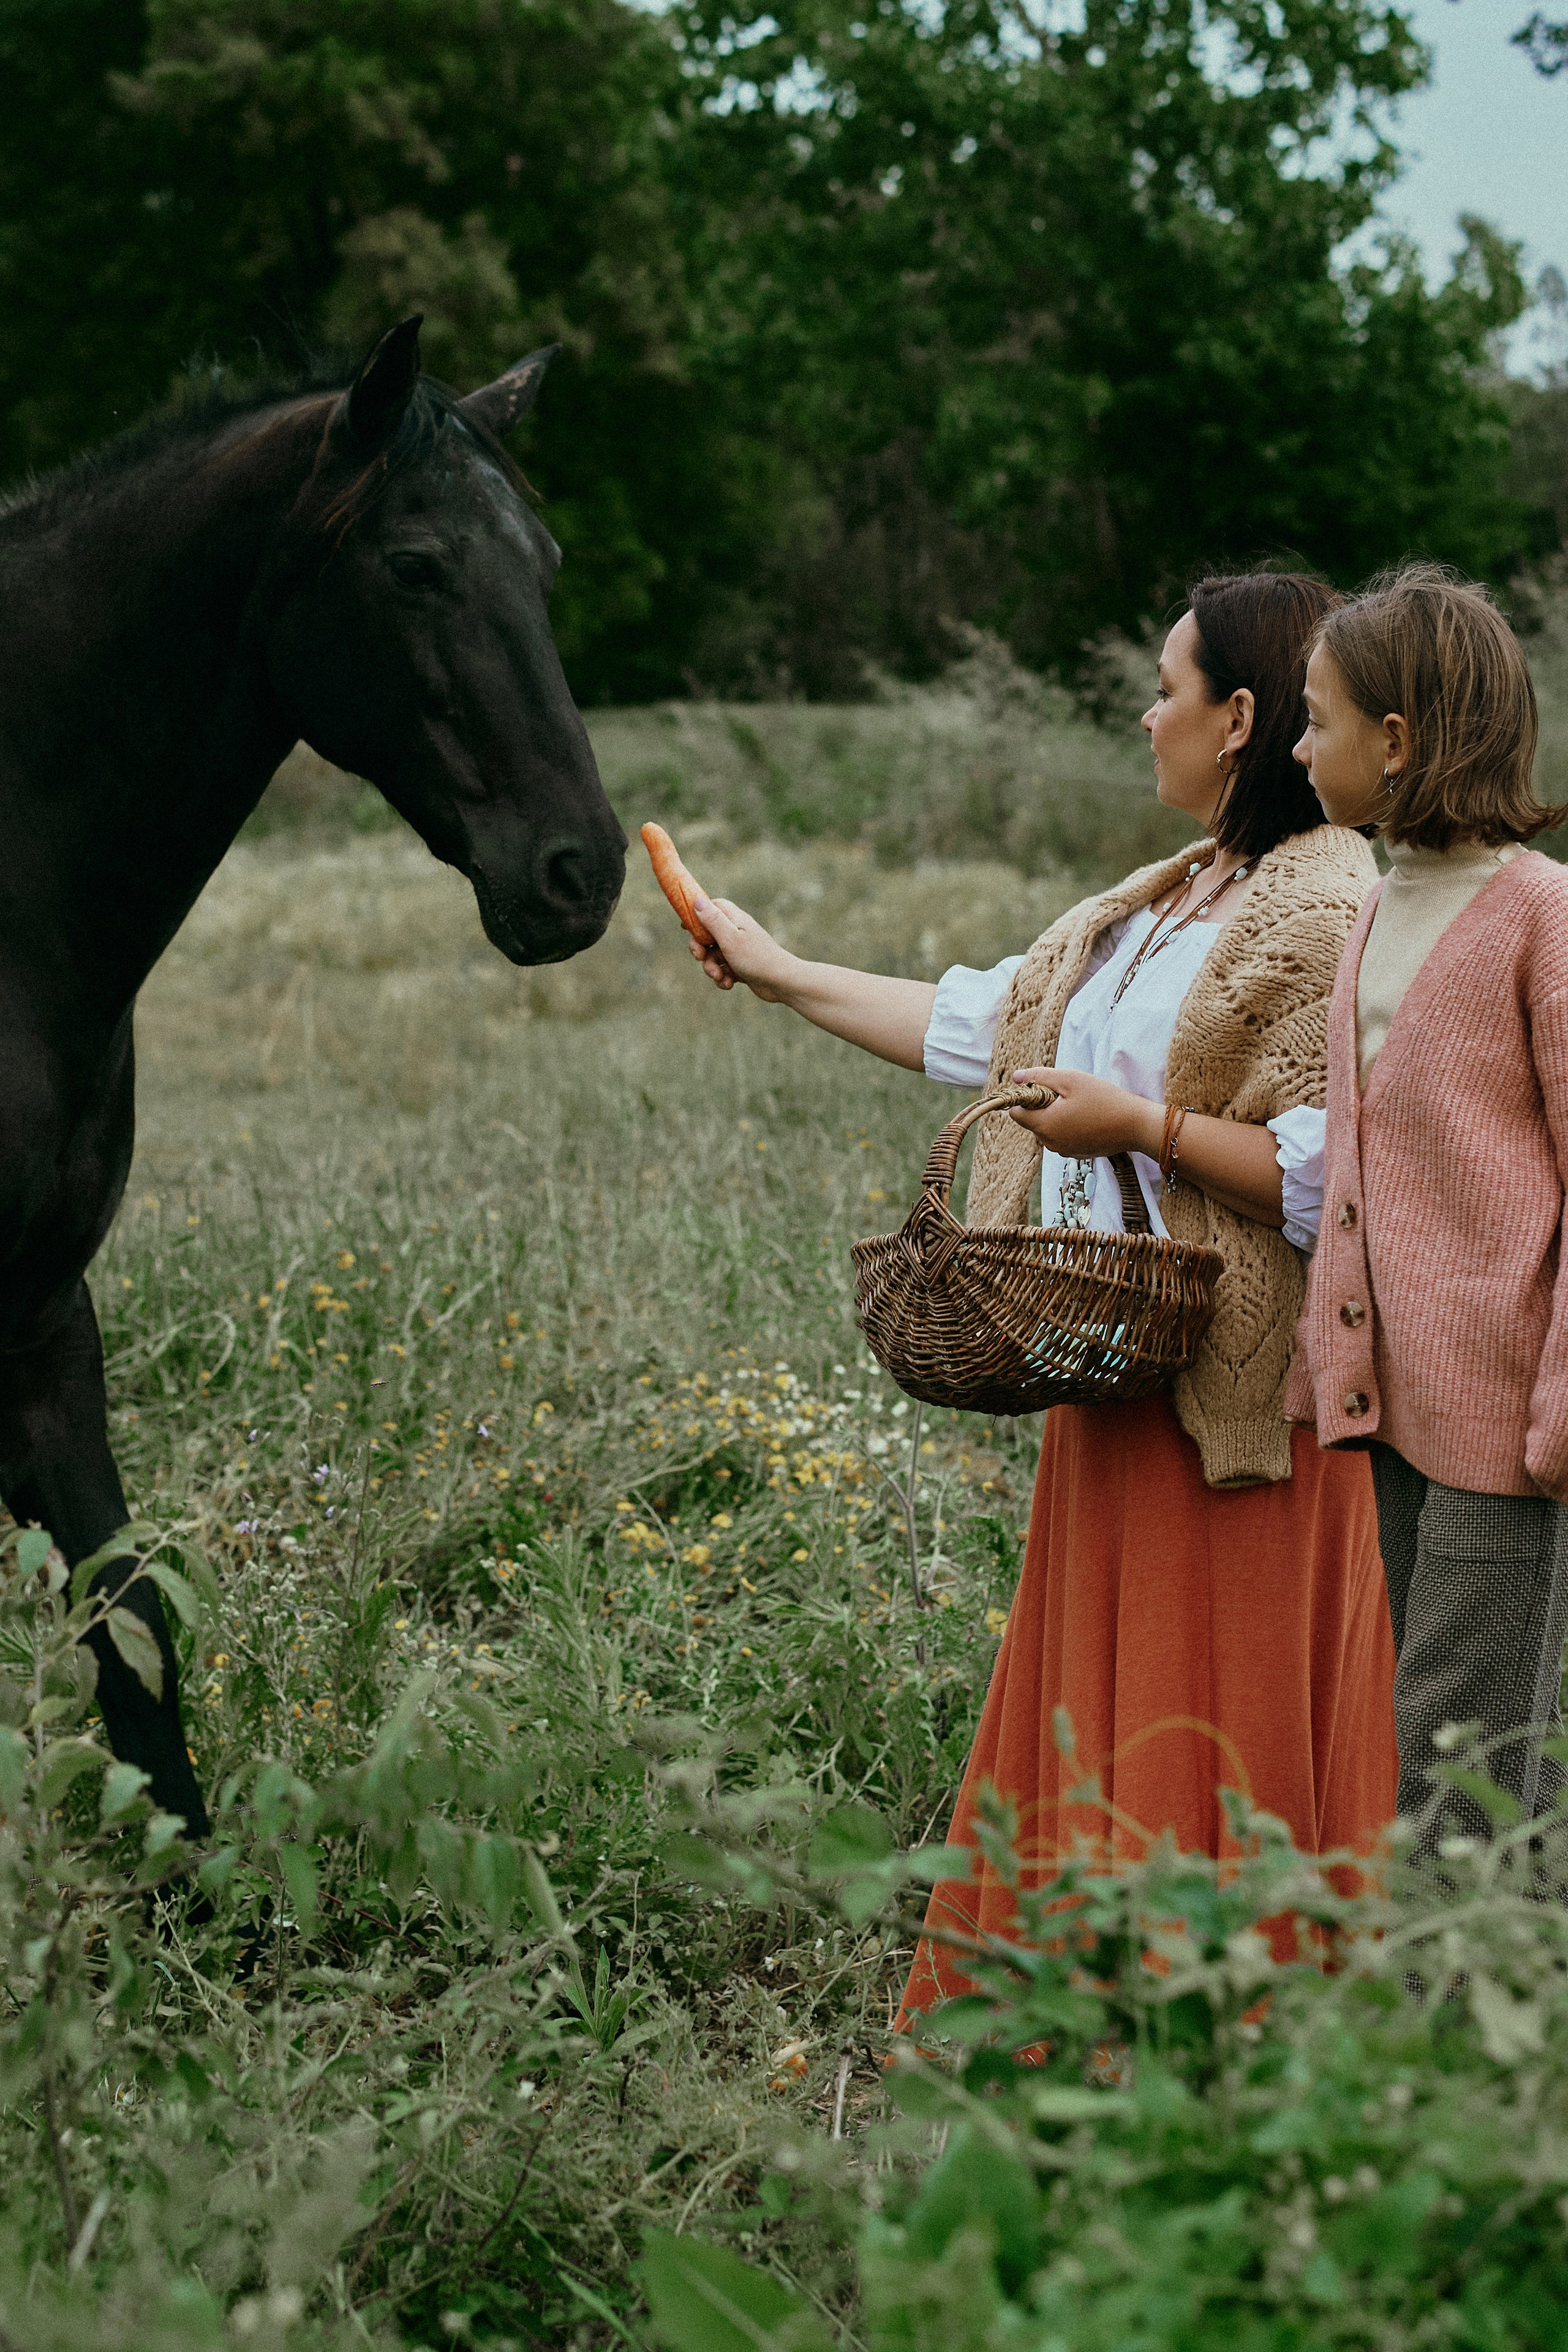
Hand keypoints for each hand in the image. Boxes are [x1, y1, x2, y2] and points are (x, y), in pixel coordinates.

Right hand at [688, 897, 800, 1001]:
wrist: (781, 982)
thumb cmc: (756, 958)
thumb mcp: (730, 938)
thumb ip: (712, 920)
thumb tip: (697, 900)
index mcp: (734, 920)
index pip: (711, 907)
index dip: (696, 915)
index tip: (684, 927)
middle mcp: (736, 932)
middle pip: (706, 935)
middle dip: (700, 949)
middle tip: (700, 957)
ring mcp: (738, 950)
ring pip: (713, 956)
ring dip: (711, 968)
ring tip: (720, 977)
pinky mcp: (741, 966)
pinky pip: (723, 970)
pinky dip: (723, 978)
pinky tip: (729, 983)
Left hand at [1007, 1066, 1161, 1159]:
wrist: (1135, 1125)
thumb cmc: (1104, 1099)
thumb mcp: (1070, 1079)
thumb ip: (1040, 1077)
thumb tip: (1016, 1077)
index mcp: (1045, 1125)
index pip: (1016, 1113)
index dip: (1025, 1098)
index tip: (1044, 1089)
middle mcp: (1049, 1143)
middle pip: (1032, 1121)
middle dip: (1043, 1106)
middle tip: (1068, 1095)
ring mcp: (1063, 1150)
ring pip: (1047, 1129)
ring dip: (1056, 1116)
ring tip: (1081, 1106)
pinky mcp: (1075, 1153)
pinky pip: (1062, 1137)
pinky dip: (1069, 1126)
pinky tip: (1088, 1118)